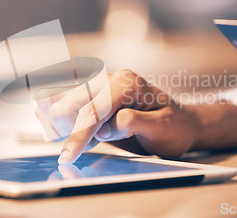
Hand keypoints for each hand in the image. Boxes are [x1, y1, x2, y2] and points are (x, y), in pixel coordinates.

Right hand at [35, 69, 236, 163]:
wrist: (180, 122)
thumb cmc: (174, 126)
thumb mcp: (162, 128)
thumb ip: (134, 124)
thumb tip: (104, 127)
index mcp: (128, 83)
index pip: (95, 110)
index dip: (79, 135)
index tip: (67, 156)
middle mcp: (111, 78)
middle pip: (74, 103)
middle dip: (66, 127)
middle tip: (67, 150)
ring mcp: (101, 85)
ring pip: (68, 100)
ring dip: (60, 120)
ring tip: (61, 136)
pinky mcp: (96, 95)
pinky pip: (71, 101)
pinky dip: (62, 115)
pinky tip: (56, 124)